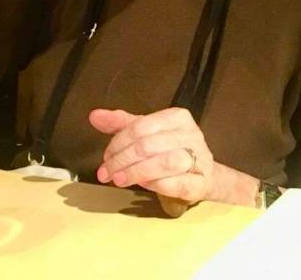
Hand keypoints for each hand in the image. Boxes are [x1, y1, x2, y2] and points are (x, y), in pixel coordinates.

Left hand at [90, 108, 214, 204]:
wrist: (205, 174)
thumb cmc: (172, 151)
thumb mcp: (147, 133)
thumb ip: (122, 124)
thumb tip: (95, 116)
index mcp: (177, 117)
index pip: (140, 126)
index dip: (117, 143)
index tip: (105, 158)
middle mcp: (191, 134)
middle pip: (148, 145)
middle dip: (121, 160)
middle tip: (106, 173)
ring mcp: (199, 157)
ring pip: (164, 162)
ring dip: (136, 172)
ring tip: (120, 180)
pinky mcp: (201, 182)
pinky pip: (177, 183)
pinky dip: (156, 184)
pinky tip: (144, 185)